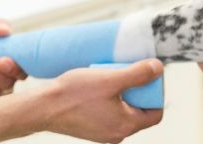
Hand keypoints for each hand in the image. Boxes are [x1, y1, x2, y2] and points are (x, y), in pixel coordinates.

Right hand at [45, 60, 163, 142]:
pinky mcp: (92, 126)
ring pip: (124, 108)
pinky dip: (110, 95)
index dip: (156, 92)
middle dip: (137, 88)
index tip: (148, 75)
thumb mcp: (111, 79)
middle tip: (128, 70)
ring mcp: (103, 131)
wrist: (43, 106)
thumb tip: (159, 69)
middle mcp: (116, 133)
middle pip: (140, 109)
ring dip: (122, 89)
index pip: (155, 113)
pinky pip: (110, 110)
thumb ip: (138, 75)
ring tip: (112, 73)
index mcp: (125, 125)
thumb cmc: (75, 94)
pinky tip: (100, 82)